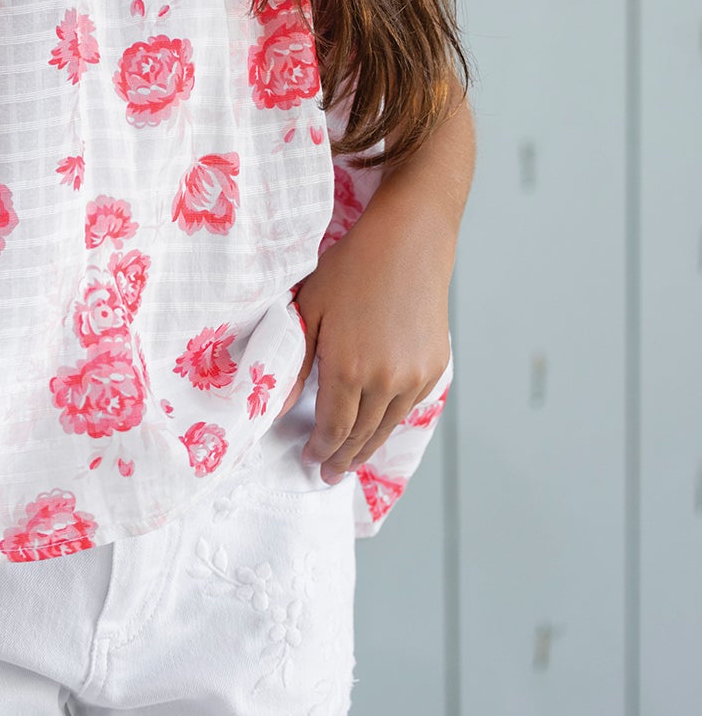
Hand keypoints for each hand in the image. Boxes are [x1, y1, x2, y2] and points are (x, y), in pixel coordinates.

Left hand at [275, 203, 453, 484]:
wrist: (409, 241)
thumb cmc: (352, 267)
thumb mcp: (310, 308)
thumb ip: (296, 362)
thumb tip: (280, 405)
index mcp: (348, 367)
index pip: (332, 428)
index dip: (320, 448)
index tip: (309, 459)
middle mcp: (385, 380)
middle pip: (361, 435)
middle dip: (342, 458)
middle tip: (329, 474)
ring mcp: (414, 376)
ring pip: (387, 427)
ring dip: (368, 448)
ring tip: (352, 460)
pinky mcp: (434, 367)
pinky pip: (409, 406)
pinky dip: (391, 421)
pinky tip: (379, 425)